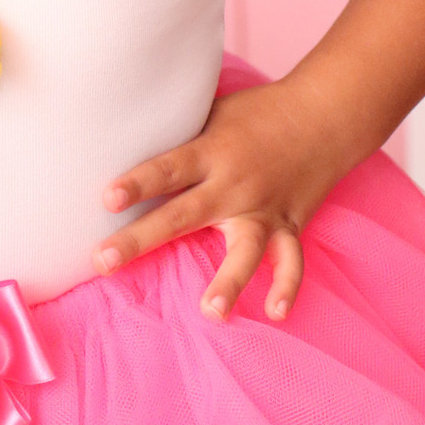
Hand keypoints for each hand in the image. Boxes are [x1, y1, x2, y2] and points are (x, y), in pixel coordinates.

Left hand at [93, 82, 342, 322]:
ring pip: (245, 249)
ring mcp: (264, 208)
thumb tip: (127, 141)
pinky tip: (275, 313)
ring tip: (210, 313)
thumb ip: (180, 135)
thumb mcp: (213, 112)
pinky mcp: (290, 225)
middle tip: (102, 262)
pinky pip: (291, 261)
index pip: (167, 168)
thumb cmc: (256, 112)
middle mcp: (235, 183)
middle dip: (141, 238)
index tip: (106, 198)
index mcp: (211, 150)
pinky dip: (287, 287)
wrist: (322, 114)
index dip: (137, 182)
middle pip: (183, 214)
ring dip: (229, 280)